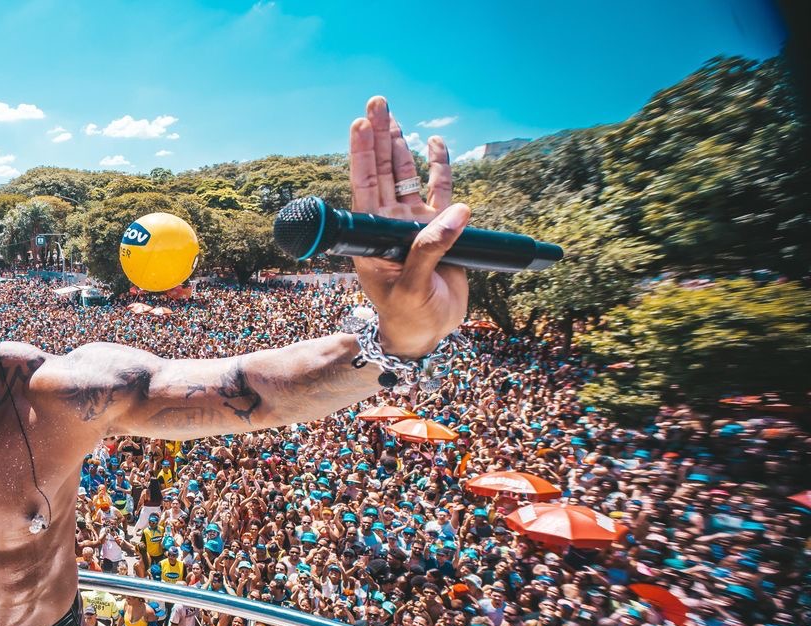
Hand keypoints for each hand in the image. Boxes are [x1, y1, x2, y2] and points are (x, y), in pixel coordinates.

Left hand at [348, 97, 468, 356]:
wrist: (426, 333)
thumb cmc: (408, 316)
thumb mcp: (412, 288)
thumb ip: (429, 251)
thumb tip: (456, 214)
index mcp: (374, 234)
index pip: (365, 187)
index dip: (363, 155)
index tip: (358, 124)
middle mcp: (391, 222)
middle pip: (384, 171)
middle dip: (380, 137)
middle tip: (377, 102)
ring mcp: (414, 222)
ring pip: (407, 175)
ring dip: (401, 145)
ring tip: (392, 114)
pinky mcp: (440, 228)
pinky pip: (439, 190)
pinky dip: (439, 166)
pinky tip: (434, 143)